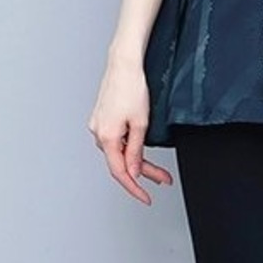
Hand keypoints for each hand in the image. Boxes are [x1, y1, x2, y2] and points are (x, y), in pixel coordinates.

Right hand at [87, 55, 173, 204]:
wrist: (124, 64)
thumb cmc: (132, 88)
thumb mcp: (140, 124)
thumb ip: (136, 152)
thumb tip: (134, 171)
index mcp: (106, 137)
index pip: (120, 172)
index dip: (134, 188)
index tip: (146, 198)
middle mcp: (98, 133)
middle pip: (121, 163)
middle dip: (144, 174)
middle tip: (163, 180)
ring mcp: (99, 125)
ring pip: (119, 152)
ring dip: (138, 161)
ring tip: (158, 169)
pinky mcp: (102, 119)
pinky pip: (116, 141)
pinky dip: (129, 149)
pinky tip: (140, 151)